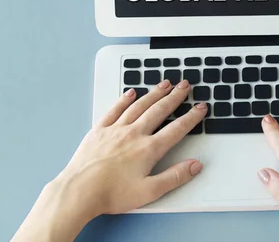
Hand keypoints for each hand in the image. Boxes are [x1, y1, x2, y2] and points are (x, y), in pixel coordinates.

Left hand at [11, 79, 205, 241]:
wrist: (78, 192)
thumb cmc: (111, 194)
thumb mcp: (149, 192)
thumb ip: (174, 176)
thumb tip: (194, 165)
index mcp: (148, 149)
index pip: (176, 129)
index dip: (191, 117)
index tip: (200, 108)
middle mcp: (134, 134)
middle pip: (159, 110)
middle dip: (175, 97)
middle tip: (185, 86)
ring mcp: (116, 129)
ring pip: (139, 106)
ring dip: (154, 93)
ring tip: (165, 84)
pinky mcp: (99, 130)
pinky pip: (115, 110)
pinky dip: (124, 100)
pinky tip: (131, 93)